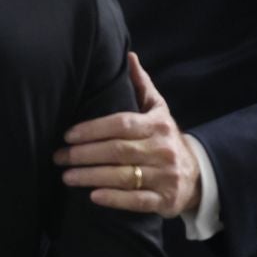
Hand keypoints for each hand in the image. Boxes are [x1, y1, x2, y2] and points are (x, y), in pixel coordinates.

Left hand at [56, 53, 199, 216]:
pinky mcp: (166, 200)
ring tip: (66, 176)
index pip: (121, 124)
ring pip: (123, 176)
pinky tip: (93, 196)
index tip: (67, 135)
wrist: (197, 175)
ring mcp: (165, 176)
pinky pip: (137, 200)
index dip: (92, 129)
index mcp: (157, 125)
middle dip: (84, 154)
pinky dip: (114, 199)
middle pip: (117, 150)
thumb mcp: (158, 110)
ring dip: (91, 176)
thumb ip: (142, 86)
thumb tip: (129, 55)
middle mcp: (162, 149)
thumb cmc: (165, 138)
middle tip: (59, 157)